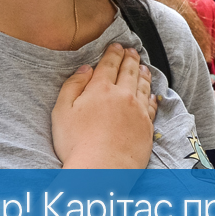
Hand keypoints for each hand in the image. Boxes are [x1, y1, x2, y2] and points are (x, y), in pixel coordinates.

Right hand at [52, 43, 157, 168]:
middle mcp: (123, 96)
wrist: (103, 170)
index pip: (109, 64)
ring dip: (144, 74)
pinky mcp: (147, 128)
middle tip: (132, 51)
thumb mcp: (62, 111)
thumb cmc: (76, 143)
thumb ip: (73, 86)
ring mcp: (138, 112)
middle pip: (129, 72)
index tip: (116, 46)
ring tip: (144, 68)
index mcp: (101, 89)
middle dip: (131, 58)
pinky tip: (152, 95)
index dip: (113, 53)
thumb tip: (85, 69)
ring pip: (143, 87)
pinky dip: (152, 97)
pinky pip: (152, 107)